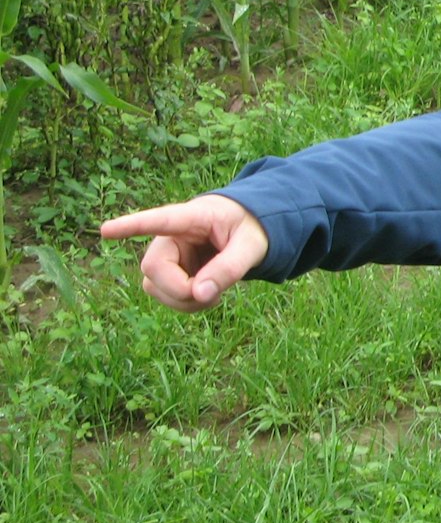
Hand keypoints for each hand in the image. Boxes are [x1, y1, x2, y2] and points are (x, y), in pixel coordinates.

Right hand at [99, 195, 268, 311]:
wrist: (244, 231)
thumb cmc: (249, 229)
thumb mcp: (252, 246)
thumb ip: (230, 268)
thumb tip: (199, 295)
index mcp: (193, 218)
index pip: (159, 220)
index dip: (132, 226)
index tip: (105, 230)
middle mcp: (170, 236)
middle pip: (153, 269)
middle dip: (180, 290)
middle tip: (214, 295)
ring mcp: (165, 255)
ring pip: (153, 287)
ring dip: (183, 301)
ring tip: (215, 293)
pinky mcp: (166, 272)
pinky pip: (164, 296)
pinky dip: (186, 304)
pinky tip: (206, 295)